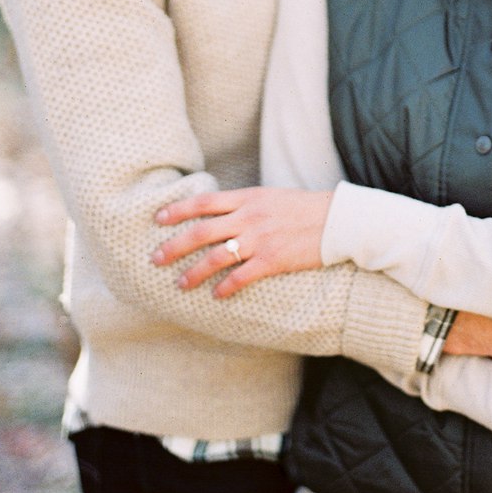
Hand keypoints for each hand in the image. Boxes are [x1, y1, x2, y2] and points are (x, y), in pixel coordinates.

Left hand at [152, 187, 331, 296]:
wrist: (337, 220)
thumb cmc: (304, 208)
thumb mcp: (270, 197)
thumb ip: (245, 204)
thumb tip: (219, 213)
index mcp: (248, 198)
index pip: (204, 202)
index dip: (178, 210)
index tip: (157, 219)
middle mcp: (249, 216)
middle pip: (201, 231)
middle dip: (174, 246)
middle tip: (154, 259)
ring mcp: (260, 239)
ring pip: (216, 256)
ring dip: (194, 272)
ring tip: (180, 284)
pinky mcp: (273, 260)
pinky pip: (241, 276)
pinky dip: (225, 287)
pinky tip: (216, 296)